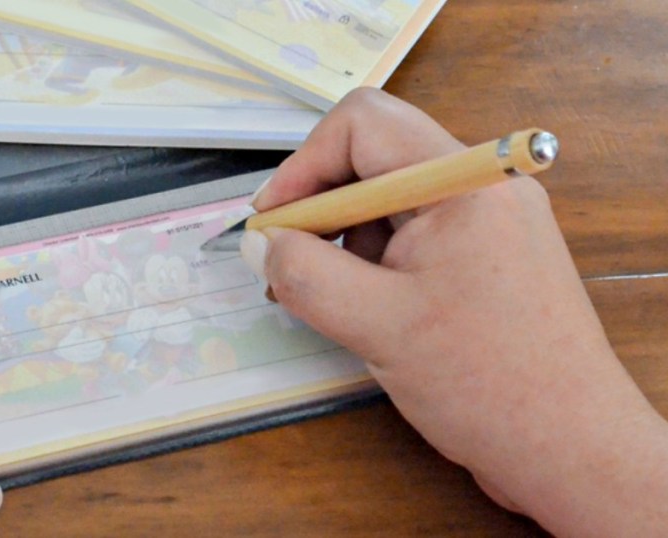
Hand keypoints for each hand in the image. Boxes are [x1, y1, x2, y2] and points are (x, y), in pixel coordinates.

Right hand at [241, 88, 667, 535]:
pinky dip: (372, 260)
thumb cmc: (488, 384)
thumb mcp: (376, 326)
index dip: (302, 166)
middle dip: (319, 205)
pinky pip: (414, 233)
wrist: (570, 447)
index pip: (363, 125)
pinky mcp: (487, 254)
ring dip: (342, 237)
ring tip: (322, 294)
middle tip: (284, 259)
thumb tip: (259, 243)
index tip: (272, 222)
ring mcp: (488, 220)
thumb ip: (304, 275)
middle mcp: (481, 186)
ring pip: (389, 198)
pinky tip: (358, 305)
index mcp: (463, 183)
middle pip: (374, 157)